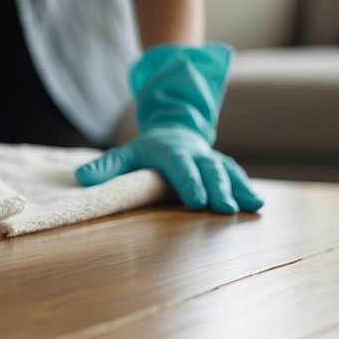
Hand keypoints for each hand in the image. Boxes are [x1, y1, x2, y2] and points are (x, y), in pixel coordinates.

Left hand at [76, 126, 261, 212]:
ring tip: (253, 205)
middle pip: (209, 170)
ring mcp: (211, 159)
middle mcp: (195, 154)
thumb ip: (106, 166)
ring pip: (228, 171)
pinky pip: (236, 174)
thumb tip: (81, 177)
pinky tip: (257, 204)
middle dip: (219, 188)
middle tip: (226, 209)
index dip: (188, 182)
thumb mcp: (126, 153)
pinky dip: (247, 187)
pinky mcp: (222, 166)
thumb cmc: (147, 149)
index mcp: (171, 151)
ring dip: (239, 188)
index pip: (180, 167)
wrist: (174, 130)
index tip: (195, 201)